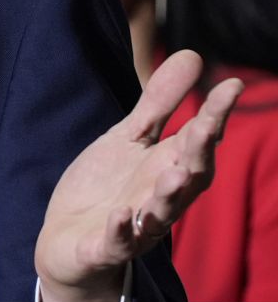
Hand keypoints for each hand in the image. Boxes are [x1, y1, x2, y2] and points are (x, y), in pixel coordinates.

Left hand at [35, 50, 243, 301]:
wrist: (70, 240)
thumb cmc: (108, 186)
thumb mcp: (130, 138)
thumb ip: (159, 102)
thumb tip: (193, 55)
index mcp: (168, 167)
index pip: (198, 139)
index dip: (215, 114)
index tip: (231, 84)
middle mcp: (159, 197)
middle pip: (188, 176)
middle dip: (198, 154)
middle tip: (208, 126)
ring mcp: (135, 224)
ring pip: (159, 212)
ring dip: (168, 196)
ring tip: (174, 175)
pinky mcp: (105, 247)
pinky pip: (116, 242)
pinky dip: (120, 231)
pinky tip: (122, 216)